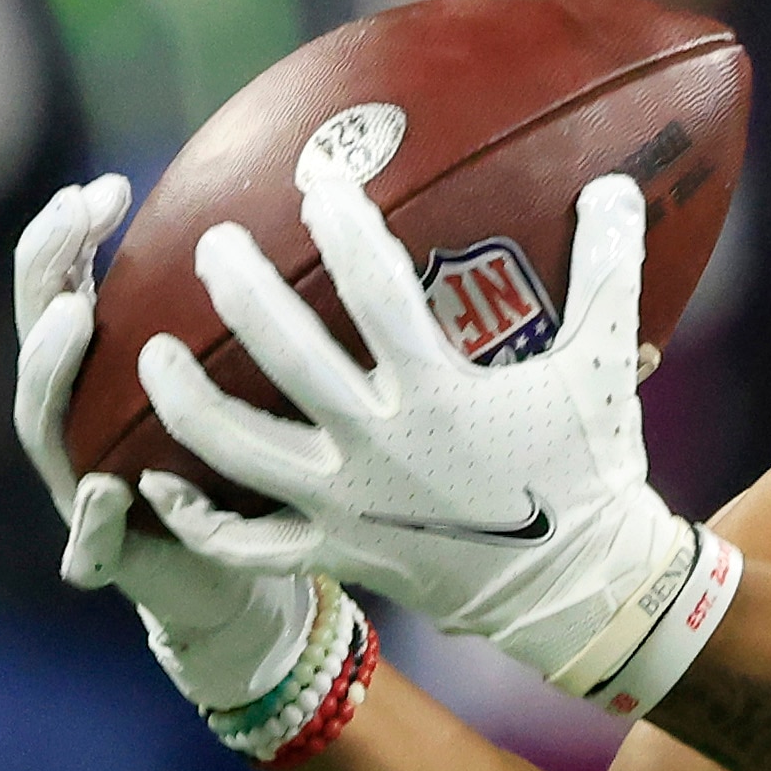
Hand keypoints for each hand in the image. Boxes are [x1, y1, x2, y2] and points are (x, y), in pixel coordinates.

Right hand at [11, 175, 318, 712]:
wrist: (245, 590)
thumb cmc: (258, 475)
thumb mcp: (260, 391)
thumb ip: (264, 325)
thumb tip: (328, 221)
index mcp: (107, 378)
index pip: (68, 289)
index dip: (70, 237)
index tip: (107, 186)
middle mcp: (80, 425)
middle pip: (40, 337)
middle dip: (47, 273)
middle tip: (73, 222)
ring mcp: (81, 491)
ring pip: (45, 426)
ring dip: (51, 368)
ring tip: (76, 318)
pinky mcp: (110, 560)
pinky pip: (91, 539)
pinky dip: (94, 515)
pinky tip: (105, 487)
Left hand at [134, 169, 700, 693]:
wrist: (581, 588)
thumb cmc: (590, 469)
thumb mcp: (606, 366)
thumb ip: (610, 273)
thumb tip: (620, 186)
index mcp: (439, 393)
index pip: (376, 291)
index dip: (343, 228)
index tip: (317, 182)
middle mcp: (380, 445)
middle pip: (285, 356)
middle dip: (240, 291)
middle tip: (213, 244)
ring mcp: (349, 504)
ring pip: (240, 449)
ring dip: (186, 399)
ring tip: (150, 352)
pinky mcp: (338, 550)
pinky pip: (248, 544)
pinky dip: (196, 519)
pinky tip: (155, 483)